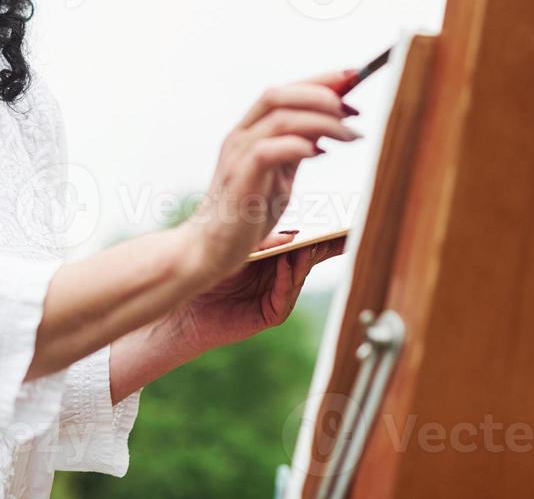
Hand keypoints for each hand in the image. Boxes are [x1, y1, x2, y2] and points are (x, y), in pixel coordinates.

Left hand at [169, 229, 347, 352]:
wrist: (188, 306)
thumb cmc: (210, 274)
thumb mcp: (239, 251)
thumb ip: (265, 244)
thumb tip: (294, 234)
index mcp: (277, 256)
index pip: (306, 241)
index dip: (326, 232)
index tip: (345, 219)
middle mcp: (282, 275)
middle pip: (311, 258)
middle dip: (328, 245)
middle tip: (345, 231)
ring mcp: (278, 295)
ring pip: (299, 275)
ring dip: (305, 258)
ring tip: (312, 242)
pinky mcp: (270, 313)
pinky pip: (284, 295)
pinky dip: (287, 278)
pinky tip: (286, 264)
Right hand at [185, 69, 360, 278]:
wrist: (211, 249)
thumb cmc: (246, 213)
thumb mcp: (281, 175)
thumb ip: (298, 149)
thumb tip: (329, 126)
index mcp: (249, 131)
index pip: (283, 92)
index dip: (317, 80)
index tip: (353, 78)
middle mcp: (240, 136)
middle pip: (278, 95)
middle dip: (321, 93)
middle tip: (354, 108)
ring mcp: (237, 156)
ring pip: (279, 118)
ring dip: (321, 121)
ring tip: (350, 135)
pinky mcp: (240, 179)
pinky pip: (268, 150)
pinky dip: (297, 146)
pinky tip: (320, 153)